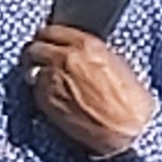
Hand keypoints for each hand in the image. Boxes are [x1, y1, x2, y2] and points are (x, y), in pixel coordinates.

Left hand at [23, 25, 156, 158]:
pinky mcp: (44, 100)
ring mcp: (51, 79)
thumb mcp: (118, 67)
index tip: (48, 42)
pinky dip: (41, 94)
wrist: (125, 130)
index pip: (52, 30)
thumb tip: (81, 55)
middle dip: (36, 55)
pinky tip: (56, 100)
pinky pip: (35, 91)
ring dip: (36, 75)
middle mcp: (65, 58)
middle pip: (34, 48)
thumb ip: (93, 55)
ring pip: (31, 70)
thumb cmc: (131, 103)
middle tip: (39, 61)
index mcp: (87, 45)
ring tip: (49, 84)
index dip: (48, 37)